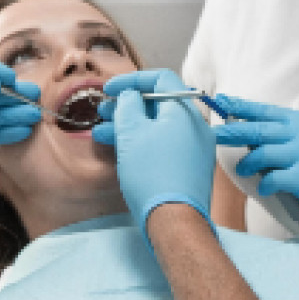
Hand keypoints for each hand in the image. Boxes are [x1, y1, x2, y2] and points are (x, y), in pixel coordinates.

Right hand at [93, 69, 216, 241]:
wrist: (174, 220)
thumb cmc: (151, 172)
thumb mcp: (132, 132)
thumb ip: (128, 105)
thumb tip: (131, 96)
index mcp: (185, 111)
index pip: (161, 79)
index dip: (132, 80)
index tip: (109, 90)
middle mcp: (195, 127)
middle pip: (158, 104)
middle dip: (127, 106)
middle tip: (102, 111)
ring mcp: (195, 149)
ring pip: (158, 127)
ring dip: (130, 126)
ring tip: (102, 132)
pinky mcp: (189, 169)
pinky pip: (164, 145)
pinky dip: (142, 142)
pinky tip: (120, 150)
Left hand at [214, 95, 298, 255]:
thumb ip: (280, 137)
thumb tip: (242, 131)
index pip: (266, 111)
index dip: (241, 106)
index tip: (221, 102)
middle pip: (260, 130)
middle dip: (233, 131)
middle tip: (214, 135)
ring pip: (263, 154)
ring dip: (248, 164)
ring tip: (243, 170)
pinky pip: (274, 178)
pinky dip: (265, 184)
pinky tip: (266, 189)